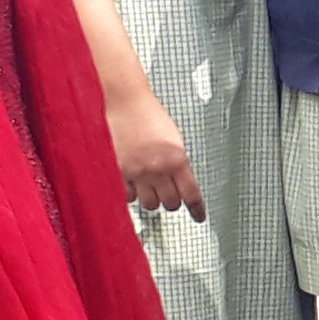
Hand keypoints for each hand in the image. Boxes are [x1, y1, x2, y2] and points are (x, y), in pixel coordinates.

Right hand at [110, 93, 201, 217]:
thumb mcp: (173, 139)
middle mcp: (157, 169)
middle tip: (170, 194)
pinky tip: (134, 184)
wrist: (125, 102)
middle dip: (172, 200)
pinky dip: (132, 194)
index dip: (197, 209)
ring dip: (152, 199)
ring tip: (151, 188)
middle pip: (171, 203)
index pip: (191, 194)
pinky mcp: (118, 172)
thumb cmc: (148, 115)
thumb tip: (180, 183)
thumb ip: (177, 162)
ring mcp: (137, 172)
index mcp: (176, 159)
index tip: (199, 217)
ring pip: (150, 204)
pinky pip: (128, 196)